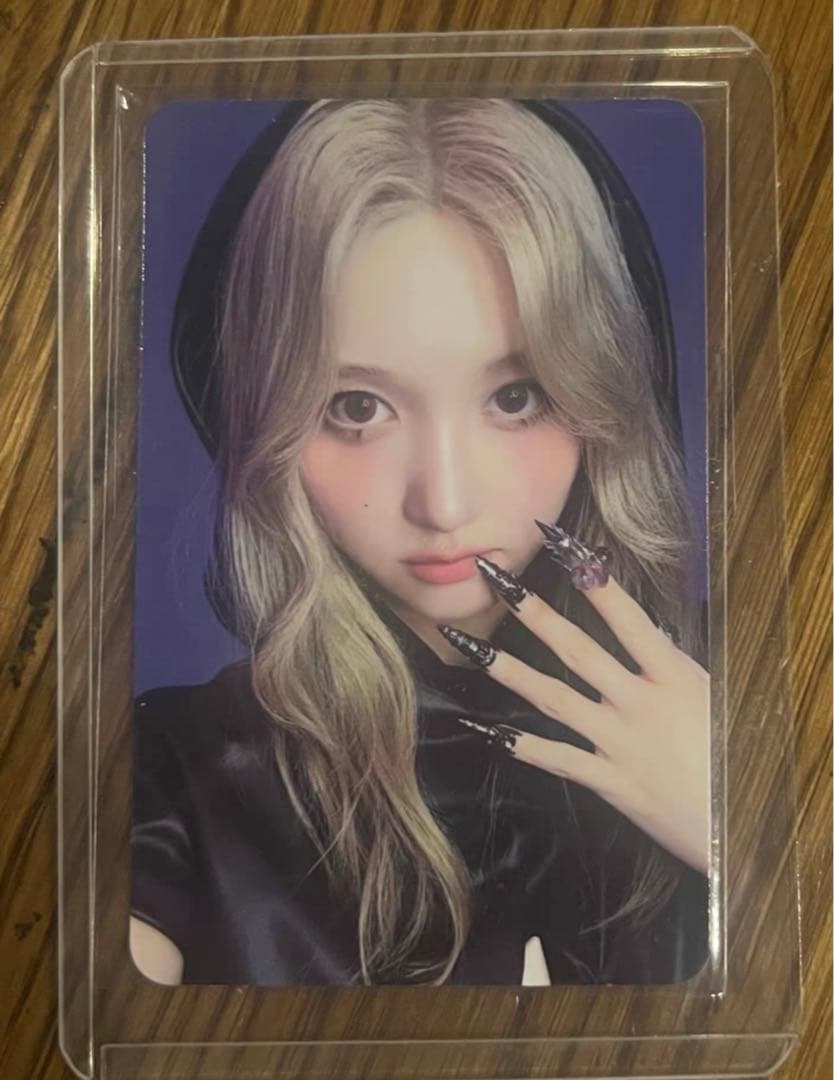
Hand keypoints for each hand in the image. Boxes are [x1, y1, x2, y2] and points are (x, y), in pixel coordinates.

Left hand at [437, 541, 710, 875]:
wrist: (741, 828)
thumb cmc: (734, 757)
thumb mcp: (712, 698)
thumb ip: (673, 667)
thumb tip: (647, 636)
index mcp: (672, 675)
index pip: (626, 617)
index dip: (592, 578)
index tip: (560, 544)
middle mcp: (639, 702)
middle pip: (576, 649)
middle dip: (533, 611)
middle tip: (496, 579)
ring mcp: (619, 741)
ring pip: (554, 697)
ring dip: (509, 670)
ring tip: (472, 648)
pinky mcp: (610, 781)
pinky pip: (558, 758)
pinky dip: (523, 746)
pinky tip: (489, 732)